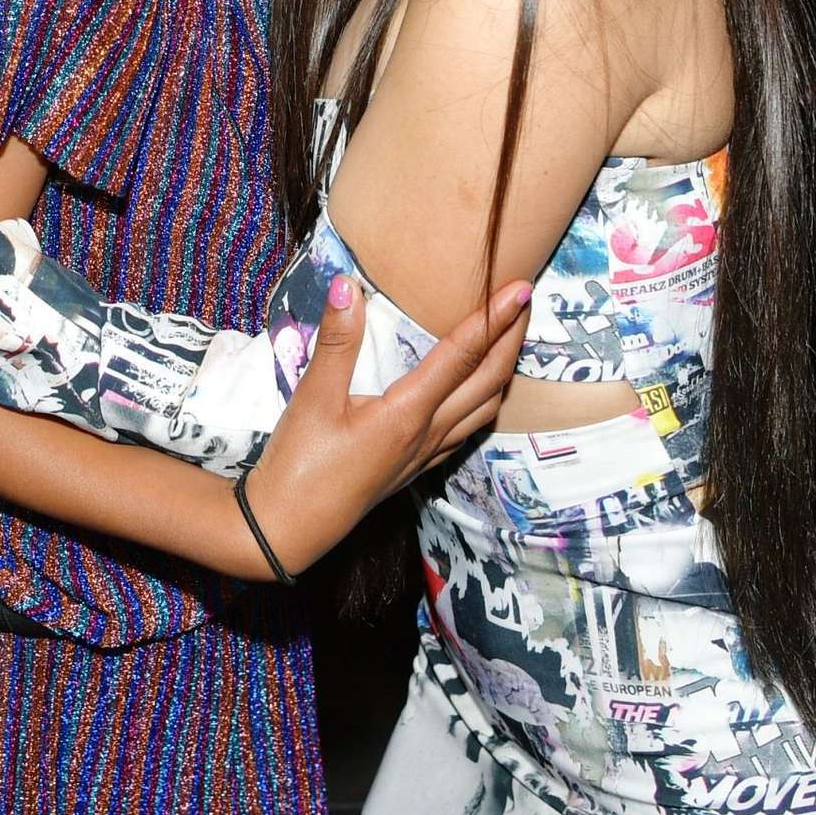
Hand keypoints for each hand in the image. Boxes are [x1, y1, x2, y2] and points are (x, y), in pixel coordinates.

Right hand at [244, 273, 529, 576]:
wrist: (289, 528)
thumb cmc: (299, 465)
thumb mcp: (312, 398)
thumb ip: (337, 342)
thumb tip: (347, 286)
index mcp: (408, 413)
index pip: (463, 355)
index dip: (493, 318)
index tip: (519, 289)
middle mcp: (427, 434)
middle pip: (487, 382)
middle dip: (512, 340)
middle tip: (526, 304)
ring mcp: (424, 455)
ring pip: (484, 410)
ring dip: (503, 372)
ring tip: (511, 342)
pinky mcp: (413, 469)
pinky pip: (466, 431)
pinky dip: (484, 404)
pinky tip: (476, 396)